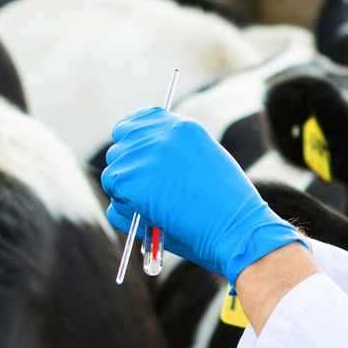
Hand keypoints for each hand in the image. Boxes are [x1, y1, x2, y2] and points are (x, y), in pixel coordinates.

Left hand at [101, 107, 304, 284]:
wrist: (234, 227)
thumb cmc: (228, 205)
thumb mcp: (205, 162)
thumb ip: (175, 154)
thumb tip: (143, 163)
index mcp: (181, 127)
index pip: (140, 120)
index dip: (133, 139)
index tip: (136, 156)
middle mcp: (158, 134)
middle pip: (121, 145)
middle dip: (129, 169)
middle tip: (147, 194)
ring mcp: (141, 155)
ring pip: (114, 172)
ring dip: (127, 192)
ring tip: (157, 208)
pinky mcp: (127, 179)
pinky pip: (113, 194)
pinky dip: (125, 209)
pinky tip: (151, 216)